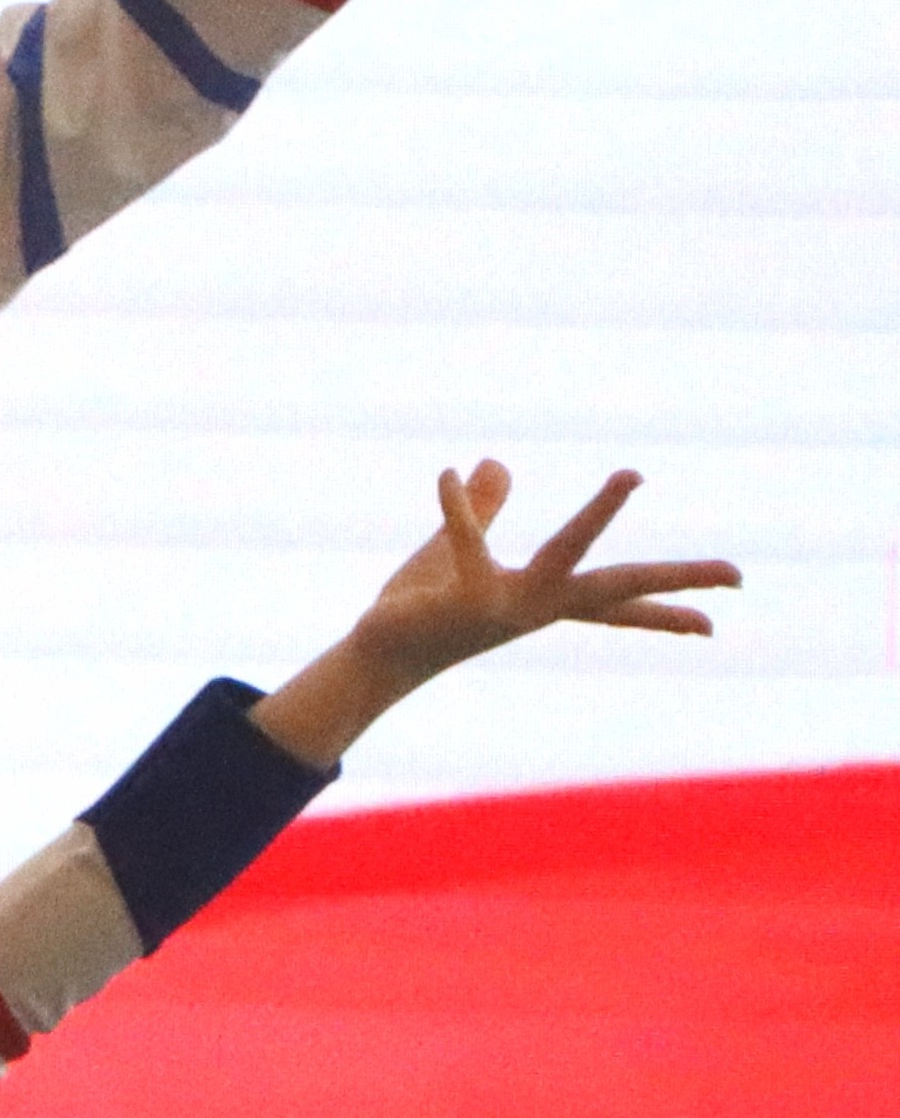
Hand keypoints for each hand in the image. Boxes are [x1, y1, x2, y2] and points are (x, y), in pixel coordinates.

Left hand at [256, 460, 732, 764]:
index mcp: (544, 600)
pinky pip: (469, 542)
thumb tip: (493, 462)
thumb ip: (480, 510)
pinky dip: (458, 508)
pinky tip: (446, 475)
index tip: (718, 623)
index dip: (666, 613)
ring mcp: (508, 607)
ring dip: (600, 514)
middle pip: (621, 588)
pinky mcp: (467, 600)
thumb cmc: (420, 609)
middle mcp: (538, 607)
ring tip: (634, 474)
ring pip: (568, 555)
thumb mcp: (454, 553)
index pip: (616, 606)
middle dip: (679, 579)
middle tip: (740, 573)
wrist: (376, 655)